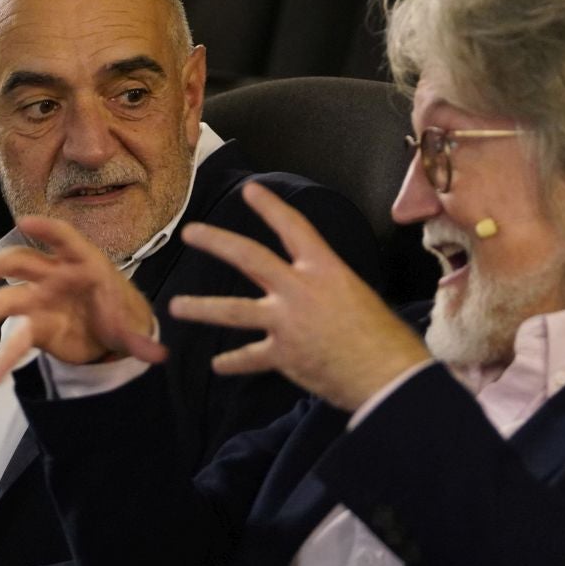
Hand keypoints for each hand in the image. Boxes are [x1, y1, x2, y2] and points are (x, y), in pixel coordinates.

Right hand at [0, 215, 165, 382]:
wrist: (112, 333)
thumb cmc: (120, 313)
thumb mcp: (132, 326)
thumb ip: (140, 340)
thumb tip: (160, 356)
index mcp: (84, 264)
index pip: (64, 239)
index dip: (45, 229)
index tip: (24, 223)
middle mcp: (55, 276)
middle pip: (24, 262)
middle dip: (2, 264)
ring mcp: (40, 300)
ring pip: (11, 298)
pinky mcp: (34, 327)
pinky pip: (16, 338)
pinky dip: (4, 355)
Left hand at [169, 183, 427, 411]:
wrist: (388, 374)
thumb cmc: (385, 337)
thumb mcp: (358, 297)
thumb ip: (328, 291)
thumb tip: (317, 298)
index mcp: (325, 269)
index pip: (293, 227)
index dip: (270, 207)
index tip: (249, 190)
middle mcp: (300, 289)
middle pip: (249, 258)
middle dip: (216, 242)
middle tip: (190, 233)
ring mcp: (287, 322)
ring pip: (234, 310)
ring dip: (202, 307)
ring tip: (176, 307)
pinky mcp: (282, 355)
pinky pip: (249, 358)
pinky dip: (232, 363)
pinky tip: (217, 365)